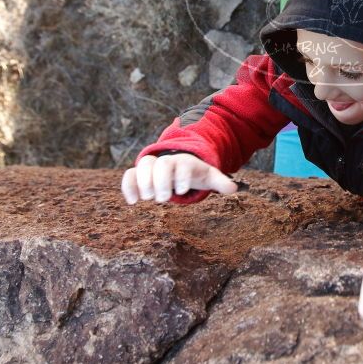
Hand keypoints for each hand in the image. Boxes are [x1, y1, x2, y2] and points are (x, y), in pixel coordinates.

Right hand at [121, 153, 237, 203]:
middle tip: (163, 199)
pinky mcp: (139, 174)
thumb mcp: (208, 175)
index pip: (182, 164)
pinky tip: (132, 202)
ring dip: (143, 182)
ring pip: (143, 166)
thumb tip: (234, 189)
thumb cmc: (195, 172)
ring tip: (147, 199)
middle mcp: (167, 161)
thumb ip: (220, 181)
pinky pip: (130, 175)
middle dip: (160, 181)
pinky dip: (128, 186)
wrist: (179, 163)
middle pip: (160, 164)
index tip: (182, 191)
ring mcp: (152, 166)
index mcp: (185, 162)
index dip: (181, 176)